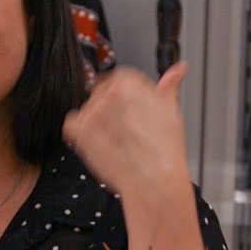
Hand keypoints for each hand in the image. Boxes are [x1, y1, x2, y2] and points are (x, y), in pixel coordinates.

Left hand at [62, 63, 206, 249]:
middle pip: (100, 96)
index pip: (117, 81)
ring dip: (96, 126)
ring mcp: (92, 111)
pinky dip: (80, 135)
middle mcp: (108, 92)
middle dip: (109, 113)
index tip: (130, 115)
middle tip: (124, 134)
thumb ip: (169, 85)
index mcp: (129, 81)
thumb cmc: (164, 150)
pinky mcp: (79, 131)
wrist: (153, 180)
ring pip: (87, 112)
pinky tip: (100, 145)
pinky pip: (72, 125)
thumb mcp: (171, 110)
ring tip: (115, 143)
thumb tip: (178, 69)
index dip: (124, 101)